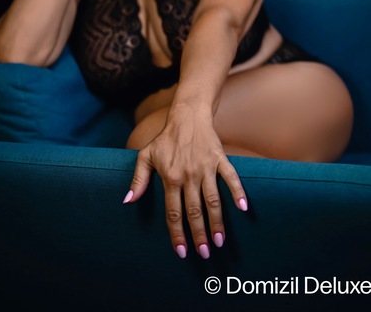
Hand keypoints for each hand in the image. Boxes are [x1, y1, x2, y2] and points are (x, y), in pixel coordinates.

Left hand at [123, 117, 247, 258]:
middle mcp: (188, 175)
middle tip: (204, 254)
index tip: (181, 252)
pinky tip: (243, 208)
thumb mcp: (146, 156)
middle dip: (199, 234)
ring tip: (220, 242)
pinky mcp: (219, 159)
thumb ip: (138, 179)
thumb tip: (128, 201)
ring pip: (212, 200)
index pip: (173, 212)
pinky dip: (238, 192)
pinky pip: (230, 177)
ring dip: (217, 222)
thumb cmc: (165, 139)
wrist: (187, 116)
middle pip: (194, 211)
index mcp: (170, 177)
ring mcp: (205, 167)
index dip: (177, 233)